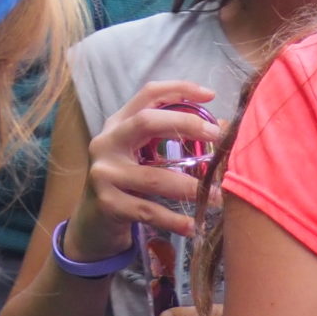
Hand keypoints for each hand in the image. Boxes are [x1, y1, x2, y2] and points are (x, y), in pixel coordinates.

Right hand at [61, 79, 221, 263]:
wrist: (92, 223)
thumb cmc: (127, 183)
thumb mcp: (142, 155)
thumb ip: (173, 139)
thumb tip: (223, 127)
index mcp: (118, 124)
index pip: (148, 94)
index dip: (179, 89)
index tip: (210, 95)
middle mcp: (107, 143)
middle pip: (146, 122)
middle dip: (186, 124)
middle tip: (216, 137)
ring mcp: (104, 173)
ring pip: (154, 177)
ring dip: (190, 187)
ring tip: (215, 196)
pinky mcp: (107, 203)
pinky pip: (148, 210)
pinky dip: (174, 220)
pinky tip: (192, 226)